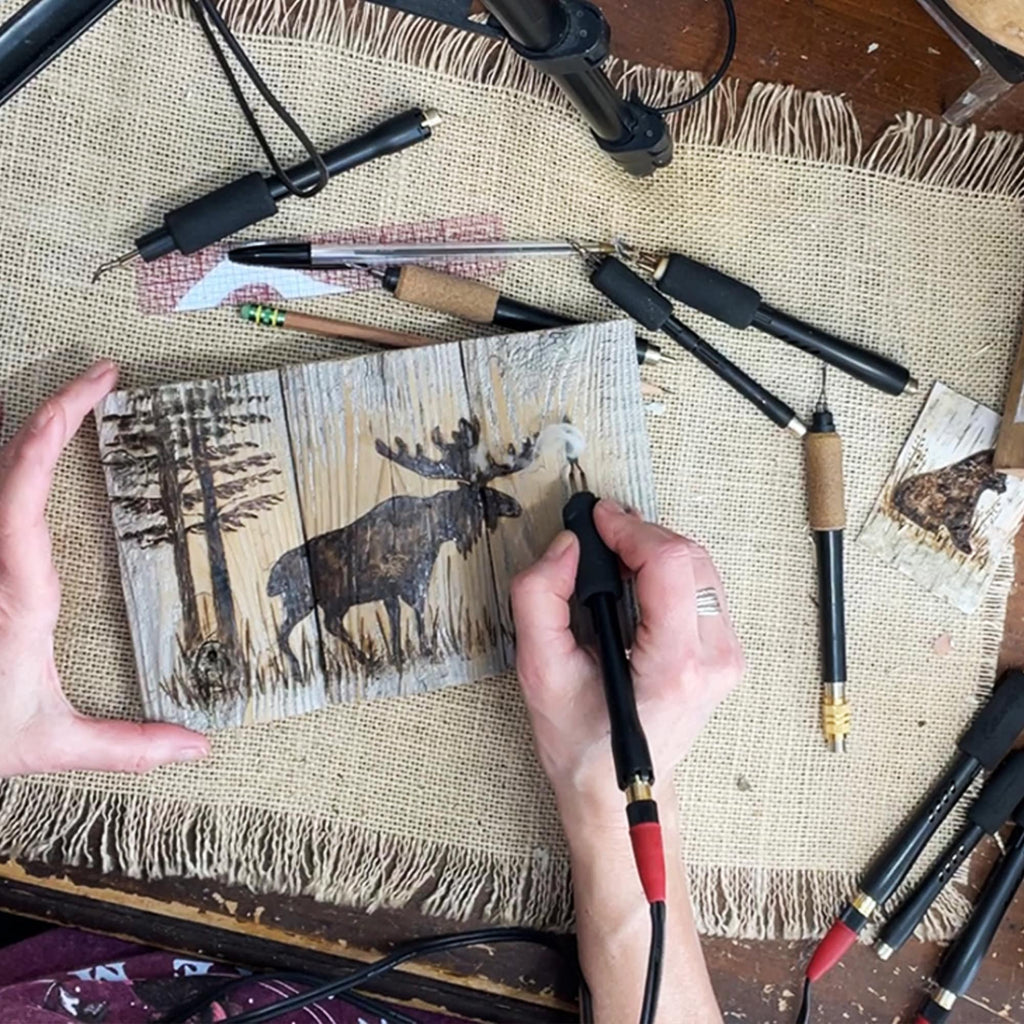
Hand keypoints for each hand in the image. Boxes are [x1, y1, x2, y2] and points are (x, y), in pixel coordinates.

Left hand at [0, 361, 209, 777]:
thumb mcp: (50, 742)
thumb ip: (128, 744)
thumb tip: (199, 749)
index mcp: (18, 583)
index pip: (28, 476)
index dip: (60, 417)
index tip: (100, 381)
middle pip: (11, 456)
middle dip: (55, 406)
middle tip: (100, 376)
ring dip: (24, 431)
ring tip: (73, 402)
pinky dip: (13, 464)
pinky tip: (28, 456)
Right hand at [511, 500, 743, 827]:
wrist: (616, 789)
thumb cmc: (580, 741)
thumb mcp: (539, 671)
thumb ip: (540, 598)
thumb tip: (568, 546)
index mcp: (674, 669)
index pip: (670, 565)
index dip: (631, 531)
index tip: (597, 522)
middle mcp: (714, 661)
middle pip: (691, 557)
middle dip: (642, 536)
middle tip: (600, 537)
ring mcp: (728, 658)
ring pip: (701, 566)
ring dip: (656, 550)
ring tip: (614, 556)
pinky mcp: (727, 653)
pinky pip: (704, 586)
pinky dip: (669, 570)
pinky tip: (637, 581)